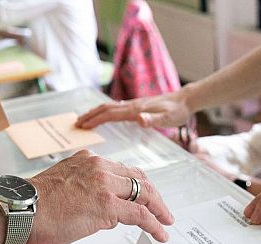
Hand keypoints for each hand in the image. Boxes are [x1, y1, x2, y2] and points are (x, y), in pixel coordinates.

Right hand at [26, 150, 174, 243]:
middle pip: (138, 178)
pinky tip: (160, 233)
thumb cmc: (32, 206)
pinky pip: (140, 214)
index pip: (121, 170)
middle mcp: (99, 167)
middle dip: (154, 195)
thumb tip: (99, 210)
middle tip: (162, 210)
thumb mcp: (62, 186)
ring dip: (158, 209)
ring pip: (144, 193)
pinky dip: (154, 224)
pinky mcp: (108, 206)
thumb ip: (83, 190)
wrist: (19, 210)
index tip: (144, 195)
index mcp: (87, 160)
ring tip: (166, 222)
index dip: (137, 184)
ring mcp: (104, 185)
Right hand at [76, 91, 191, 129]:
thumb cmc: (176, 112)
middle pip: (105, 109)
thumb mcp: (168, 119)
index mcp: (135, 109)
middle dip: (90, 115)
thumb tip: (140, 120)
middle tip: (76, 123)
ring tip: (84, 119)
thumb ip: (154, 120)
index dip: (95, 120)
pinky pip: (116, 108)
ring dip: (95, 112)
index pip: (110, 114)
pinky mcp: (137, 105)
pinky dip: (105, 111)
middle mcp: (132, 105)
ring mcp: (133, 104)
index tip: (82, 126)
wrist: (184, 100)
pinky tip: (104, 115)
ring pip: (109, 107)